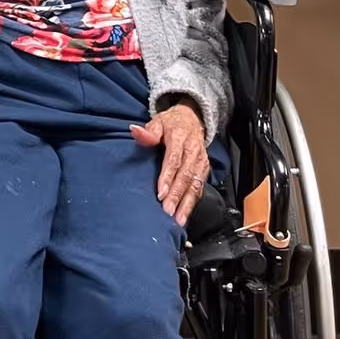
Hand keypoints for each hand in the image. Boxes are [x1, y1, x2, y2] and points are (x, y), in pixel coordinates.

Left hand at [130, 100, 210, 225]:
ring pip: (196, 185)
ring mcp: (201, 162)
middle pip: (186, 176)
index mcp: (180, 138)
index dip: (168, 177)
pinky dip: (193, 203)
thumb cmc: (170, 124)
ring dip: (187, 204)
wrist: (192, 119)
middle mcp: (193, 152)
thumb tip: (134, 131)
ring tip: (178, 220)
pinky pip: (200, 188)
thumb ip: (148, 132)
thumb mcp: (157, 122)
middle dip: (177, 196)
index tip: (160, 193)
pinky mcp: (204, 170)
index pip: (174, 160)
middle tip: (168, 212)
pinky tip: (185, 214)